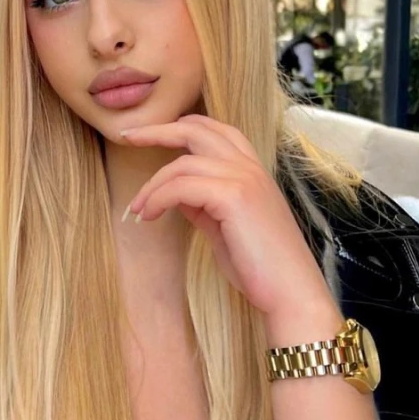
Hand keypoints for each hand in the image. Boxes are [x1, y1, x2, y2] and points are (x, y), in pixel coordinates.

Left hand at [120, 114, 337, 324]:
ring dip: (152, 185)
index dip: (181, 127)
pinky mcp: (234, 196)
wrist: (290, 292)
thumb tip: (176, 195)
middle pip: (197, 129)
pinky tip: (150, 216)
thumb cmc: (260, 267)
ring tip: (139, 208)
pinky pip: (181, 186)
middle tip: (128, 137)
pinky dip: (159, 198)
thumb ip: (204, 205)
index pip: (216, 130)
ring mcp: (244, 178)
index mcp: (252, 170)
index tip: (149, 134)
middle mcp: (250, 167)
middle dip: (158, 130)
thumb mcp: (225, 227)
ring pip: (183, 163)